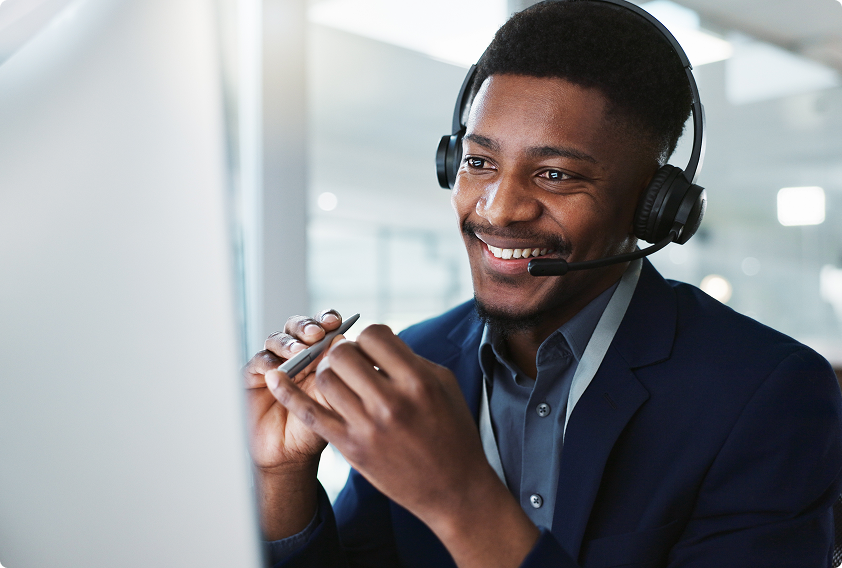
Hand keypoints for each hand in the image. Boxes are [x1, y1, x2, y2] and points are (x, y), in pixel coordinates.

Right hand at [243, 309, 343, 539]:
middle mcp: (296, 355)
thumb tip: (345, 343)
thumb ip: (338, 375)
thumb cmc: (315, 429)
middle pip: (298, 327)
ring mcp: (274, 364)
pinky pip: (258, 361)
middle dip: (307, 326)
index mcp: (319, 355)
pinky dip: (267, 361)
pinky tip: (277, 367)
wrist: (289, 455)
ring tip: (300, 350)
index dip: (327, 320)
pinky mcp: (252, 377)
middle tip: (317, 333)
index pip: (323, 327)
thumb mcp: (333, 402)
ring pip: (278, 339)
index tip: (337, 322)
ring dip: (289, 342)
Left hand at [264, 324, 539, 566]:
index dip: (370, 337)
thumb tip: (376, 341)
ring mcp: (368, 427)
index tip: (374, 350)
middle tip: (352, 363)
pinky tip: (275, 379)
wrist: (454, 489)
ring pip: (325, 379)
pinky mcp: (351, 449)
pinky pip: (310, 414)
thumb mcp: (443, 384)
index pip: (374, 335)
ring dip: (327, 372)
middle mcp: (391, 402)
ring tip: (339, 379)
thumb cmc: (453, 432)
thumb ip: (409, 359)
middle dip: (345, 352)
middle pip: (344, 353)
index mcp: (418, 381)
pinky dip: (288, 393)